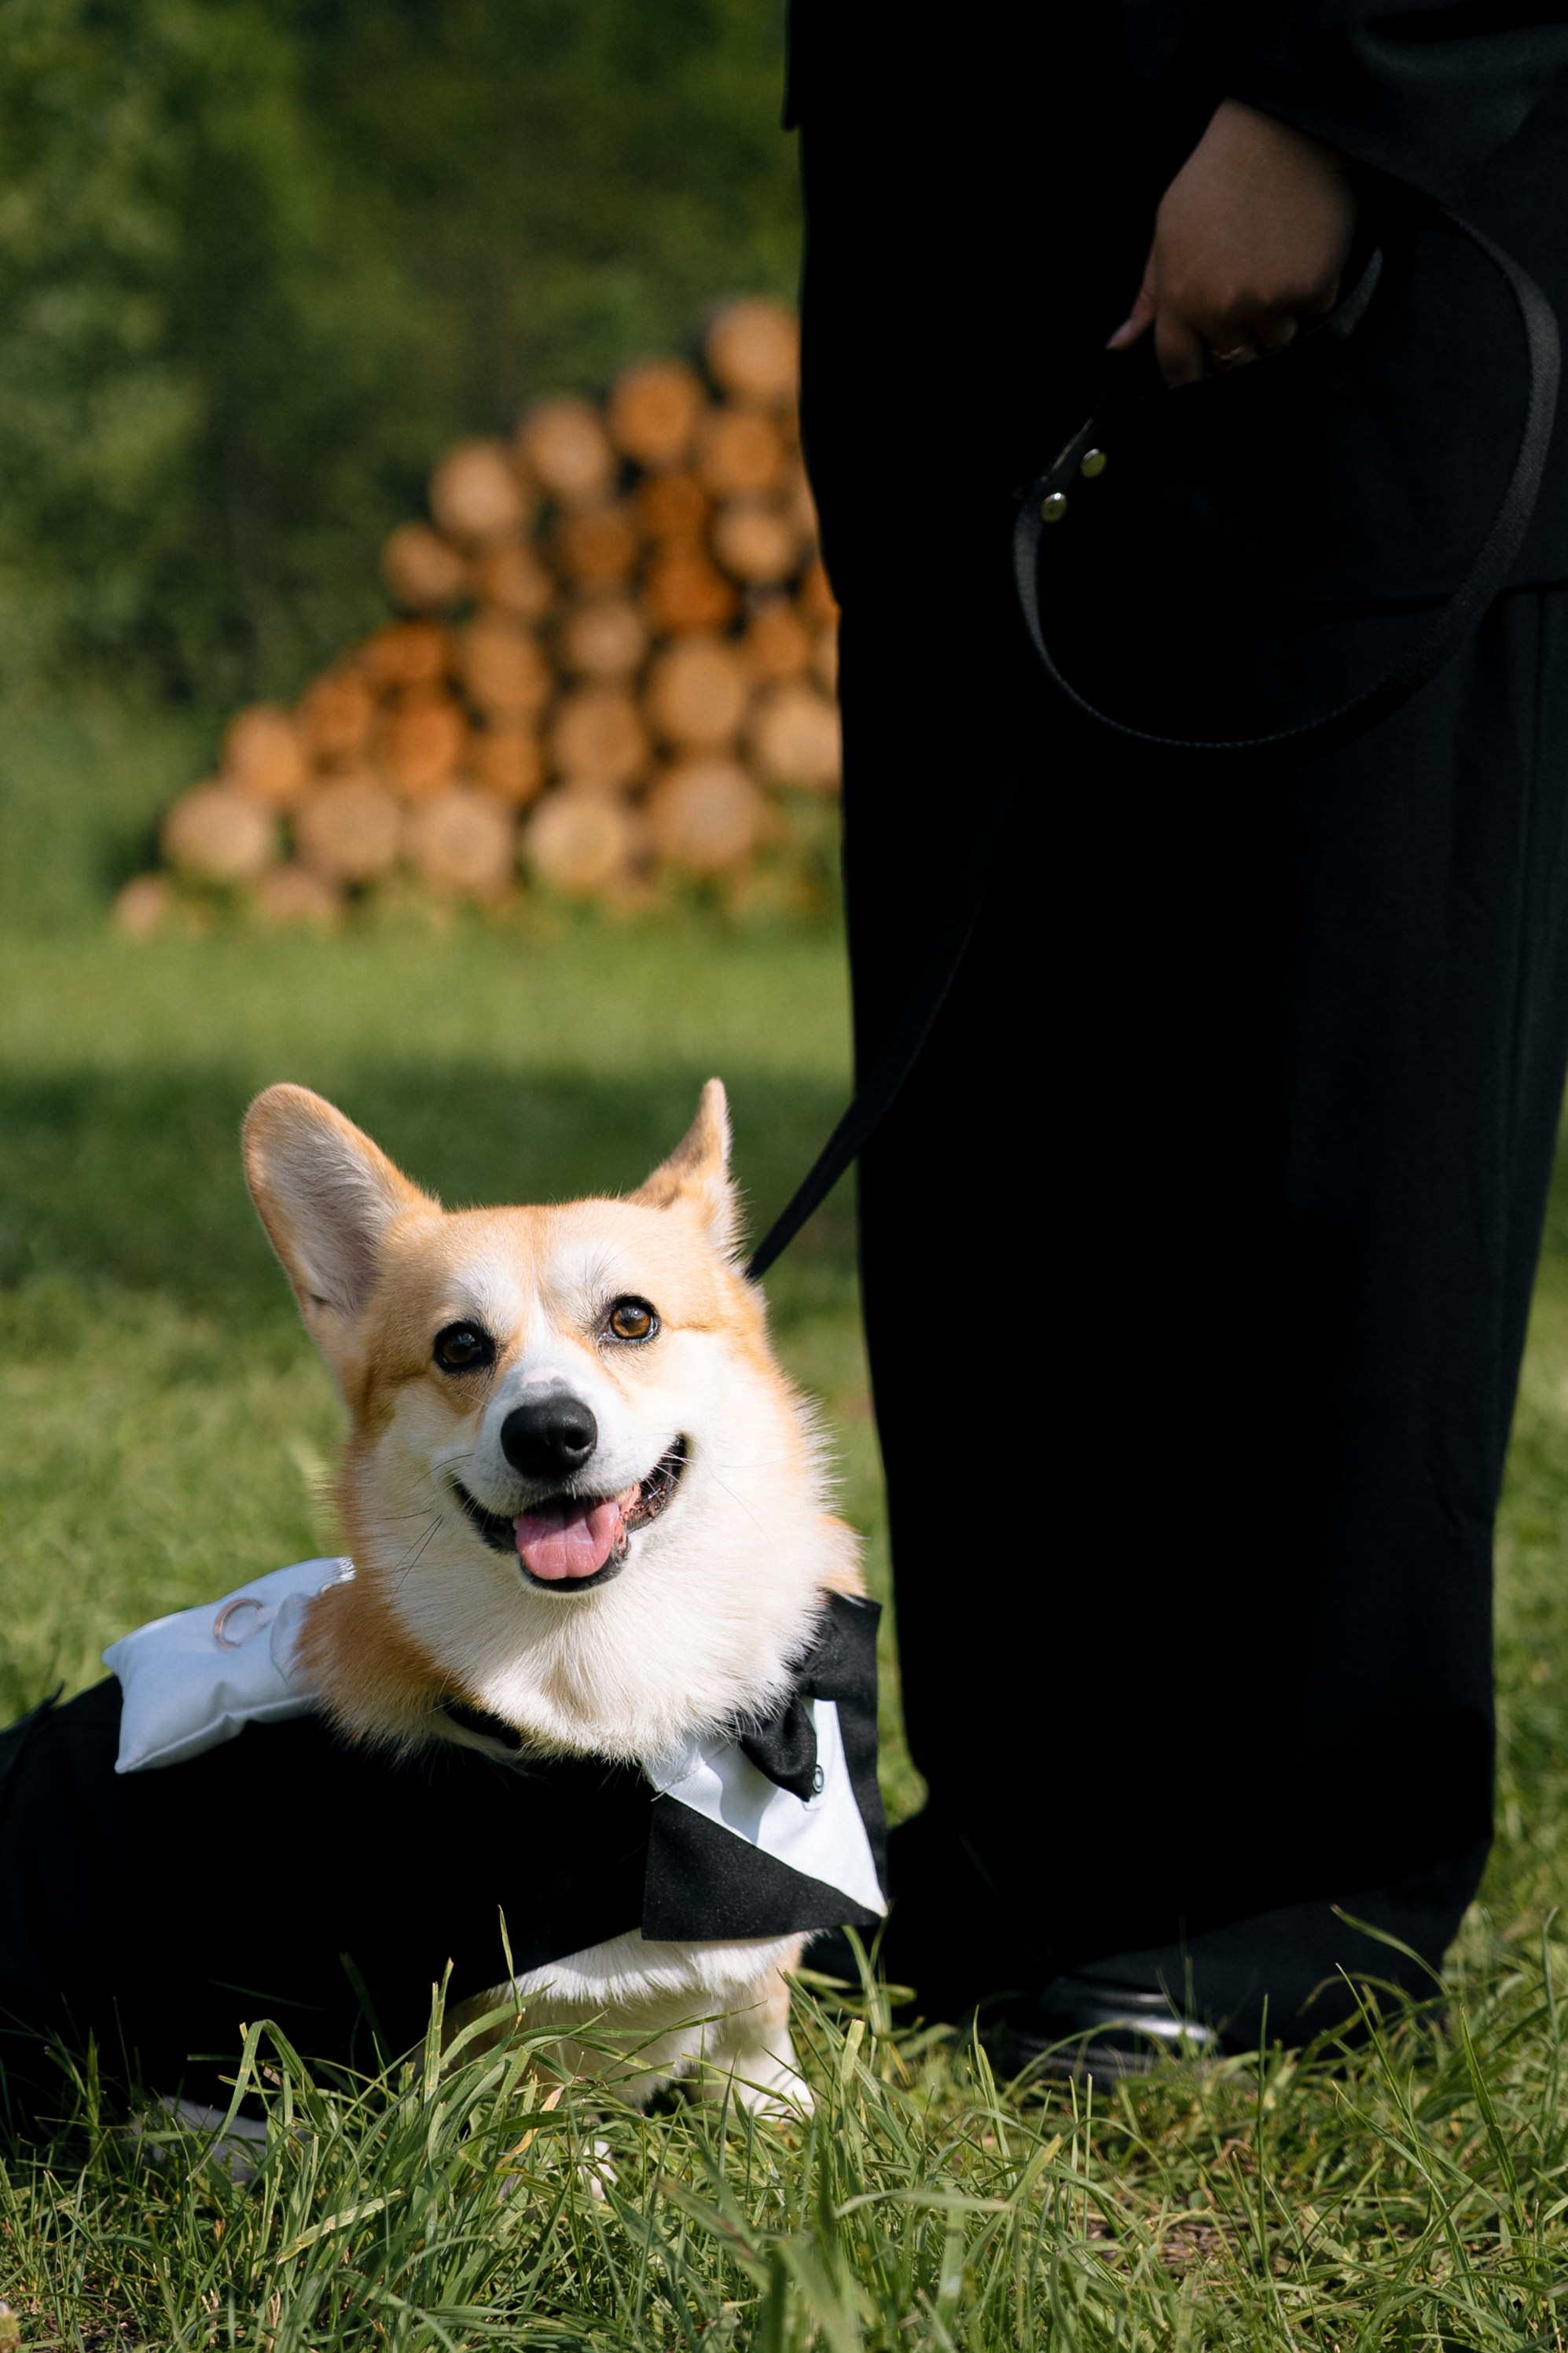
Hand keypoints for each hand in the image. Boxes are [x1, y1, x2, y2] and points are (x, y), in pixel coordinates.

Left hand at [1110, 100, 1357, 385]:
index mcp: (1181, 298)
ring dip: (1279, 314)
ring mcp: (1269, 301)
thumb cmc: (1216, 182)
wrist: (1279, 135)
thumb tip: (1119, 346)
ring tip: (1275, 261)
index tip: (1202, 372)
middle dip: (1240, 340)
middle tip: (1247, 291)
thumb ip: (1148, 298)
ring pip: (1278, 339)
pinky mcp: (1312, 288)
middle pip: (1235, 362)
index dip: (1191, 377)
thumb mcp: (1166, 234)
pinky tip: (1303, 247)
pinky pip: (1314, 310)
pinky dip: (1313, 287)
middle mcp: (1222, 308)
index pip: (1179, 367)